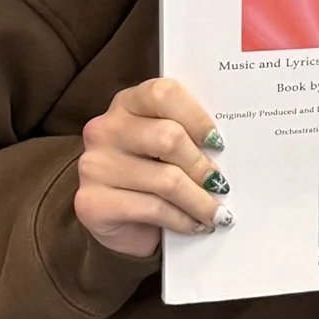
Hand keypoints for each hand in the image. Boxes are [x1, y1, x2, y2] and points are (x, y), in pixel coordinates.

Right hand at [77, 77, 226, 256]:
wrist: (121, 222)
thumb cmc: (154, 174)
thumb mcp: (171, 147)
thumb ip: (190, 135)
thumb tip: (226, 149)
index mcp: (128, 103)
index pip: (163, 94)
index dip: (197, 118)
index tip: (218, 143)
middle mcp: (105, 129)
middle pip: (168, 138)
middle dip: (202, 166)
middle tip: (222, 184)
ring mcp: (94, 165)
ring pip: (165, 179)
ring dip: (200, 201)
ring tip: (218, 213)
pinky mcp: (92, 202)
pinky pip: (152, 208)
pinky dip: (182, 219)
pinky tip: (195, 224)